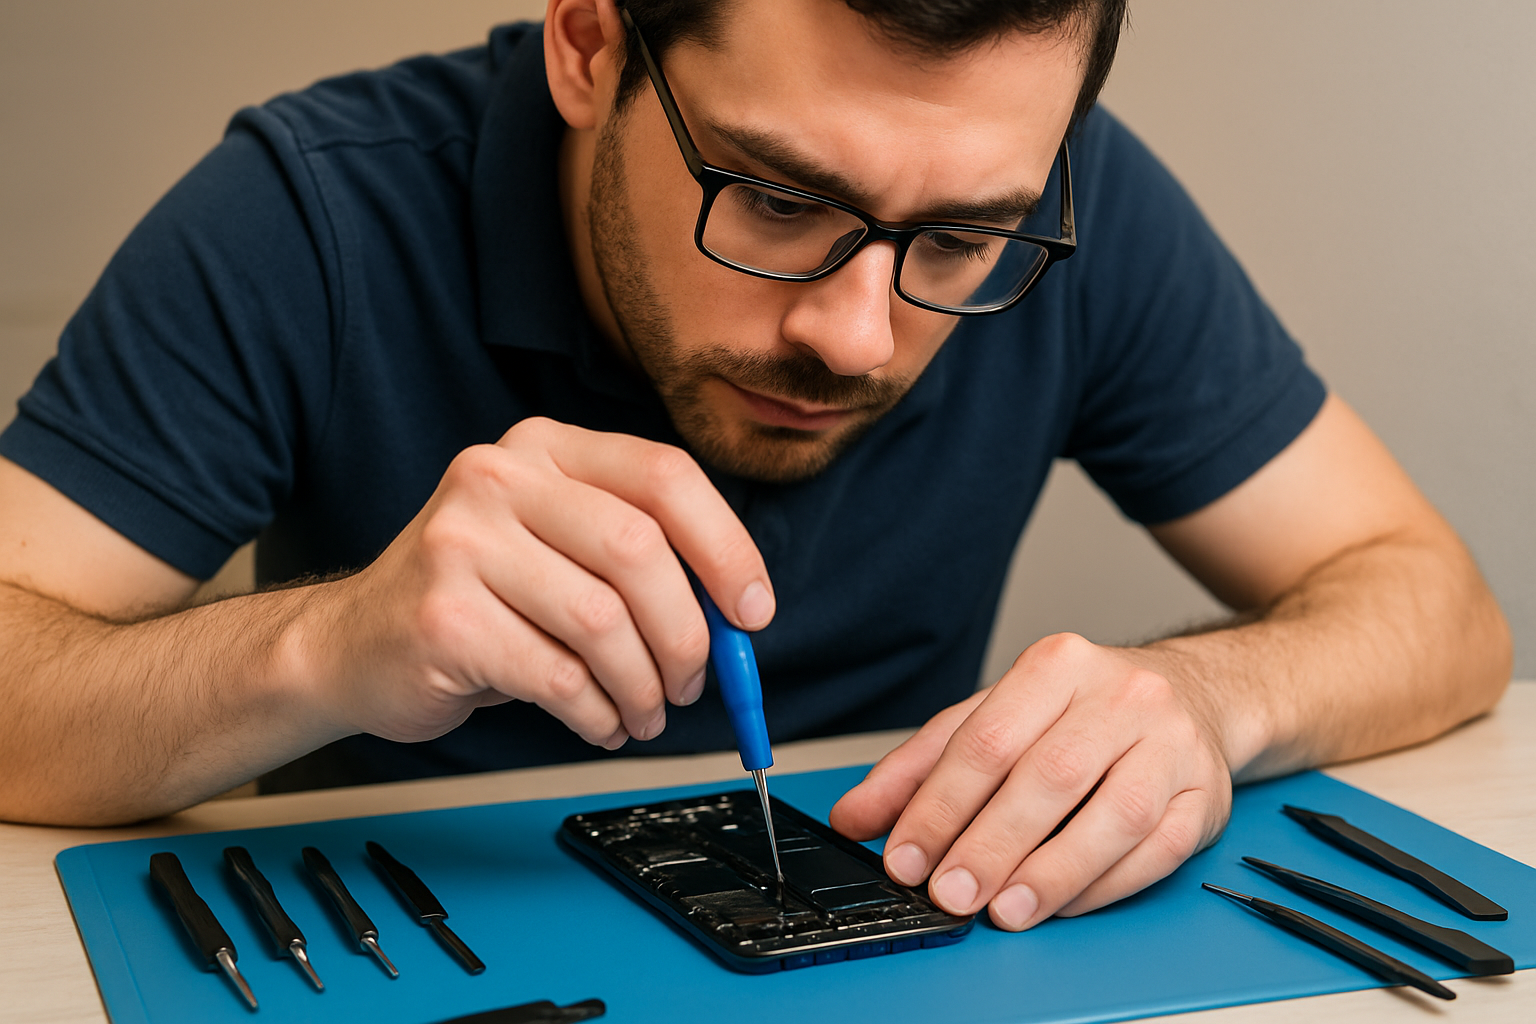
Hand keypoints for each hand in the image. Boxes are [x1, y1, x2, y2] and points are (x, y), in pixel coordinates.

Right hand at [304, 417, 773, 749]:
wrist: (352, 645)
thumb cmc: (477, 600)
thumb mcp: (556, 549)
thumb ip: (639, 560)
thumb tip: (737, 615)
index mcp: (545, 448)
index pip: (664, 476)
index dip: (726, 547)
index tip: (752, 611)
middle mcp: (500, 478)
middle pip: (639, 550)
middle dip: (686, 633)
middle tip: (691, 683)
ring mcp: (462, 543)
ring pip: (603, 620)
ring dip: (643, 686)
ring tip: (642, 711)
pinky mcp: (443, 616)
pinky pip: (558, 676)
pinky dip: (598, 713)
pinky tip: (599, 722)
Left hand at [829, 632, 1231, 929]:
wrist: (1191, 697)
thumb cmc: (1078, 713)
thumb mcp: (991, 720)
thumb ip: (920, 769)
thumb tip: (854, 817)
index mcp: (1057, 665)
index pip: (987, 739)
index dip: (940, 805)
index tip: (905, 856)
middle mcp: (1121, 694)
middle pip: (1047, 776)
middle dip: (988, 844)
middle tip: (948, 893)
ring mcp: (1171, 743)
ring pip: (1113, 816)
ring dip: (1051, 873)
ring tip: (1003, 909)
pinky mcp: (1205, 793)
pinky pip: (1156, 849)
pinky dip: (1103, 885)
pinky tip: (1059, 904)